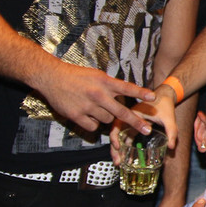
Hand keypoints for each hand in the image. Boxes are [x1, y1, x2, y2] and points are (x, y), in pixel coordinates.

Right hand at [32, 60, 154, 134]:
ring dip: (106, 117)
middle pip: (121, 112)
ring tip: (96, 107)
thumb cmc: (77, 76)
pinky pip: (93, 127)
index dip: (140, 93)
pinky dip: (93, 123)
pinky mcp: (77, 115)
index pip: (126, 88)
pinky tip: (87, 114)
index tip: (153, 97)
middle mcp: (98, 94)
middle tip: (147, 130)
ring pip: (107, 120)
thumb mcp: (97, 75)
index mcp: (104, 82)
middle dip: (136, 122)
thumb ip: (111, 86)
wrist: (52, 77)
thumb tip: (124, 97)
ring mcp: (88, 106)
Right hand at [110, 85, 178, 161]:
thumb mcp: (169, 118)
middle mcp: (129, 117)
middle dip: (114, 148)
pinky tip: (126, 156)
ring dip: (118, 149)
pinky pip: (126, 136)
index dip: (115, 136)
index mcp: (133, 112)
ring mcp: (130, 121)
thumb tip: (170, 146)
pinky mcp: (134, 125)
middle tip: (117, 161)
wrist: (165, 97)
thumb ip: (171, 132)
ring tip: (119, 162)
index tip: (118, 147)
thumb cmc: (165, 104)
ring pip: (120, 136)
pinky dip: (125, 146)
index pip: (118, 124)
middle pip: (116, 133)